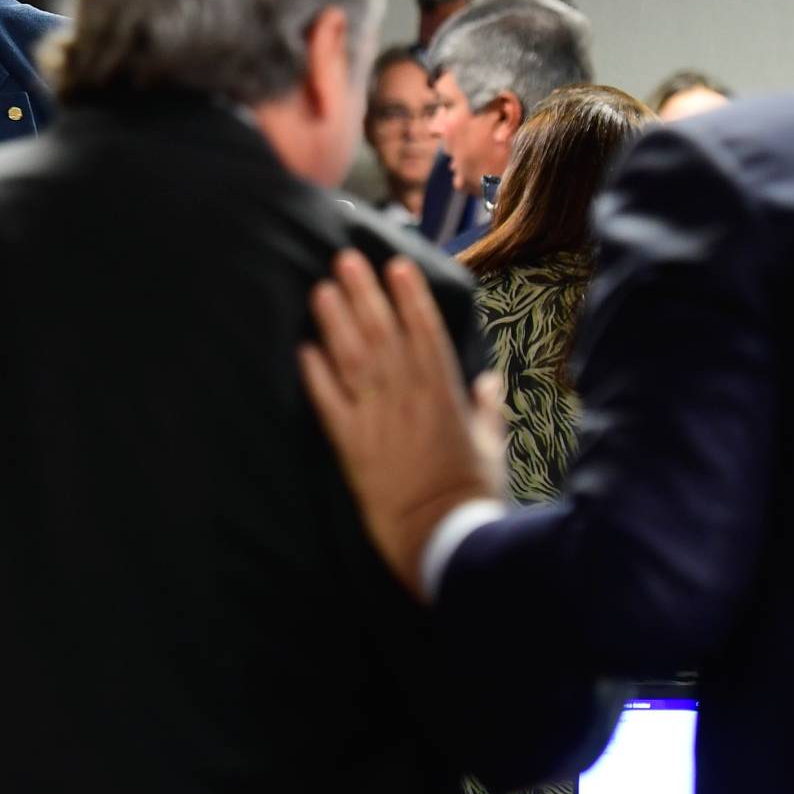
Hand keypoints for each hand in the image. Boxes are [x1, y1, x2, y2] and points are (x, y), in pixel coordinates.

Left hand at [297, 250, 506, 601]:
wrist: (439, 536)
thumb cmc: (472, 492)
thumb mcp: (491, 445)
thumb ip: (487, 409)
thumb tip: (489, 382)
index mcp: (444, 392)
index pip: (424, 331)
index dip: (409, 295)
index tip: (395, 264)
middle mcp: (407, 395)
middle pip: (382, 332)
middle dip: (363, 292)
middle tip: (346, 258)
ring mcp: (376, 417)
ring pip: (352, 357)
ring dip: (335, 320)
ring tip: (321, 288)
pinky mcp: (350, 442)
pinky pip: (328, 400)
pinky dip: (314, 373)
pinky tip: (302, 347)